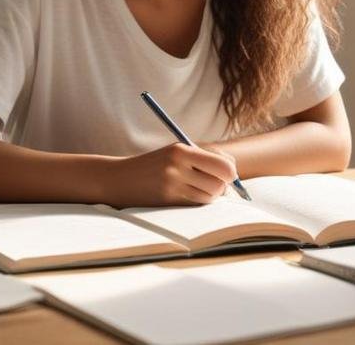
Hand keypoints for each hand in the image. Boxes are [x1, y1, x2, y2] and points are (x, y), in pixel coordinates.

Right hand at [102, 143, 238, 207]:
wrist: (120, 178)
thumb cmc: (154, 165)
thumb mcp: (176, 153)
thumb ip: (204, 158)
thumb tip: (234, 171)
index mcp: (182, 150)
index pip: (223, 164)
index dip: (230, 172)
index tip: (228, 175)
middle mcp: (178, 167)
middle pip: (220, 183)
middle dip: (223, 186)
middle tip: (215, 184)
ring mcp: (172, 185)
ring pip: (210, 196)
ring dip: (210, 196)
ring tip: (198, 189)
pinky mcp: (168, 201)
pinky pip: (197, 204)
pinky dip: (199, 202)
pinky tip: (188, 195)